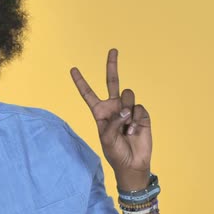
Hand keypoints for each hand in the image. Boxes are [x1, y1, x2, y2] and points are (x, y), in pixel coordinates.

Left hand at [70, 49, 151, 190]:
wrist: (133, 163)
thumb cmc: (115, 152)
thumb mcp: (106, 137)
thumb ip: (113, 121)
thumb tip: (125, 109)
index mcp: (100, 111)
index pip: (88, 94)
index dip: (81, 81)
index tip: (73, 69)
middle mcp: (114, 107)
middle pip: (112, 81)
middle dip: (112, 65)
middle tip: (113, 50)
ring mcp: (128, 109)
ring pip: (127, 95)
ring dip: (126, 110)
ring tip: (126, 126)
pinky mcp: (141, 114)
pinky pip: (138, 108)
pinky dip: (136, 120)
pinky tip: (134, 130)